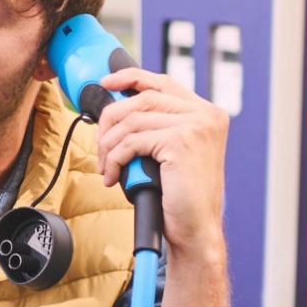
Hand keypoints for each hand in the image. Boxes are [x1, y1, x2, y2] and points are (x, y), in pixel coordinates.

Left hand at [96, 66, 232, 306]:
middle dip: (110, 122)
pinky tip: (114, 176)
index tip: (105, 83)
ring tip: (106, 167)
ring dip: (109, 146)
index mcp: (206, 113)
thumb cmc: (179, 196)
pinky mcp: (181, 142)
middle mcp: (205, 114)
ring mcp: (196, 126)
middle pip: (139, 100)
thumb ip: (155, 126)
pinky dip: (114, 159)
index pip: (161, 82)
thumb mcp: (168, 152)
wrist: (195, 229)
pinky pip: (131, 141)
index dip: (129, 78)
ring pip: (131, 121)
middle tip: (99, 146)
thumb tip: (115, 105)